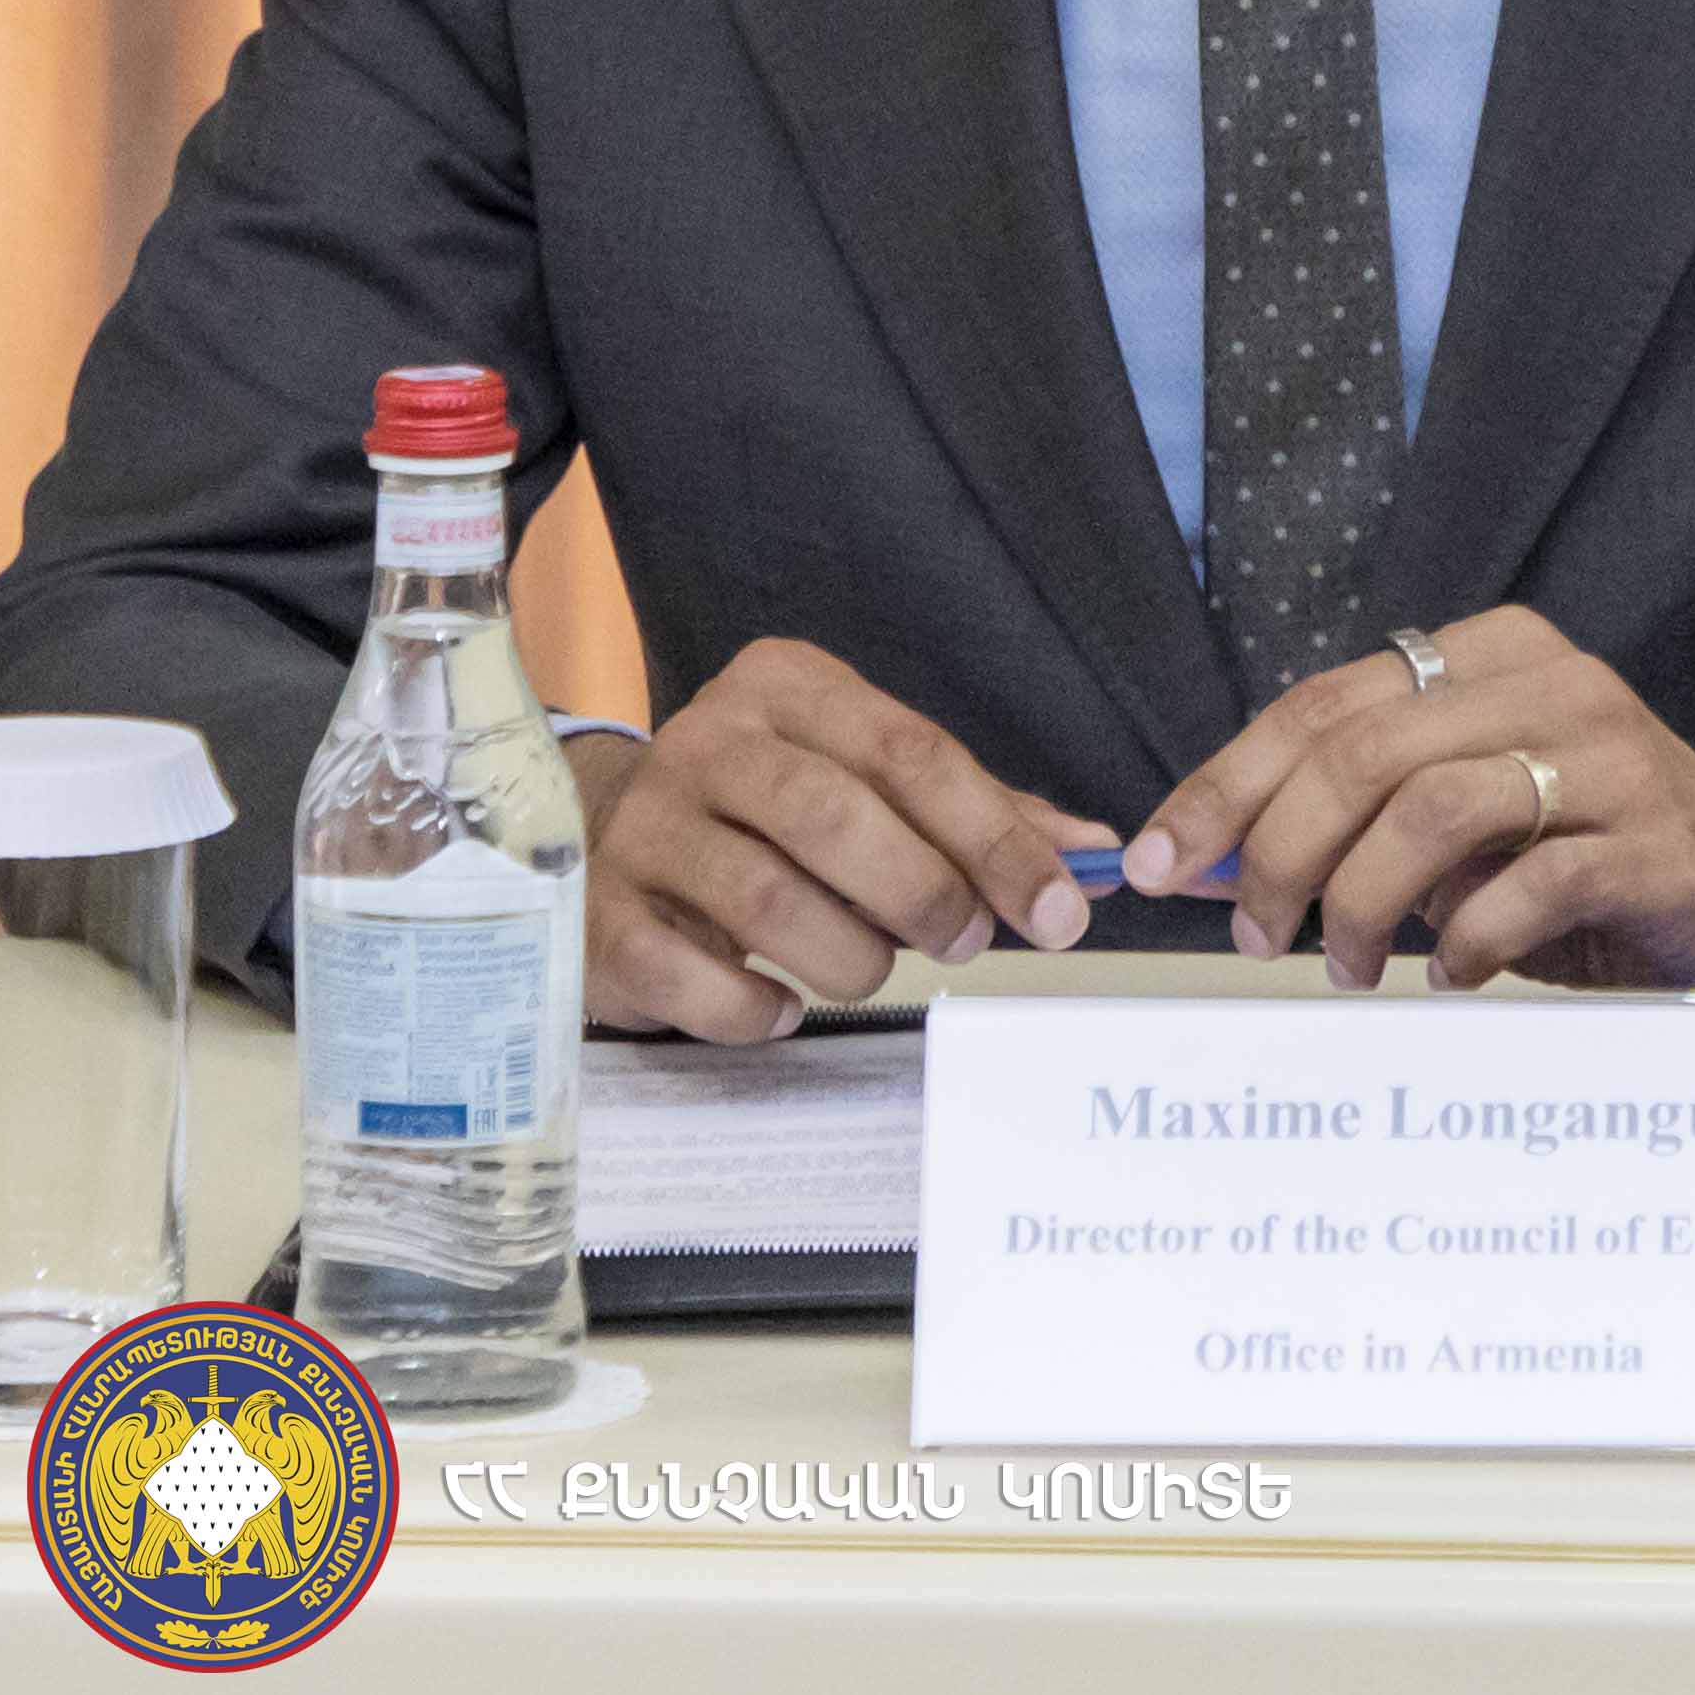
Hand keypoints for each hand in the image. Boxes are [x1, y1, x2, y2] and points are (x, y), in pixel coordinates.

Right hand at [576, 636, 1111, 1040]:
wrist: (612, 839)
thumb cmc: (775, 815)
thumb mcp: (874, 787)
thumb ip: (983, 816)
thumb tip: (1097, 858)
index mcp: (789, 687)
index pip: (911, 751)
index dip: (996, 837)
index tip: (1060, 907)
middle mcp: (707, 740)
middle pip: (832, 813)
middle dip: (923, 893)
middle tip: (965, 942)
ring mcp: (642, 825)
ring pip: (764, 897)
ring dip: (848, 956)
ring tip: (871, 968)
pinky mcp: (596, 913)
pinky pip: (688, 974)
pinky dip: (753, 1007)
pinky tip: (779, 1006)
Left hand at [1128, 606, 1694, 998]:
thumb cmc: (1595, 859)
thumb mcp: (1470, 821)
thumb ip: (1359, 821)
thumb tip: (1205, 865)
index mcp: (1496, 657)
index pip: (1325, 701)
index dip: (1226, 784)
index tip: (1160, 863)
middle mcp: (1556, 687)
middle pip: (1365, 749)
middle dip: (1278, 852)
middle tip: (1256, 936)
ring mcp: (1615, 760)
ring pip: (1433, 808)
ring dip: (1361, 904)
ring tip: (1349, 968)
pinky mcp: (1659, 845)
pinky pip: (1527, 889)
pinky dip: (1464, 943)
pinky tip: (1454, 974)